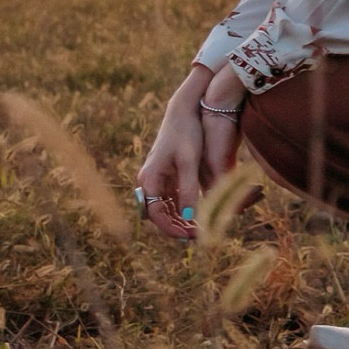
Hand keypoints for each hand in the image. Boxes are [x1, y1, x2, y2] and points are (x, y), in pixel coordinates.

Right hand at [136, 66, 243, 244]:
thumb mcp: (189, 162)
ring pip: (166, 209)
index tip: (190, 236)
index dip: (172, 228)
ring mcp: (157, 179)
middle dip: (177, 227)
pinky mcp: (167, 176)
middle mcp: (149, 181)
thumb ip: (188, 188)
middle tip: (198, 235)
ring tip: (200, 229)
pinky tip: (198, 215)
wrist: (183, 112)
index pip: (156, 214)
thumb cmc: (186, 134)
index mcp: (150, 179)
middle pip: (160, 214)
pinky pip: (172, 199)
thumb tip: (189, 215)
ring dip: (180, 220)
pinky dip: (183, 209)